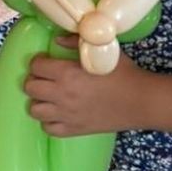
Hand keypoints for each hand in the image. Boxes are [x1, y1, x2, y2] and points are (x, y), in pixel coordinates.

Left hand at [23, 37, 145, 137]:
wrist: (141, 101)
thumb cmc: (125, 73)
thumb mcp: (104, 52)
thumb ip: (77, 43)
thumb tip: (57, 40)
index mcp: (67, 73)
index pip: (36, 66)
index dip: (39, 61)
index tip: (46, 61)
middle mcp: (61, 95)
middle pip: (30, 87)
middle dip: (35, 80)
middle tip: (47, 77)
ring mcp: (66, 115)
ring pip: (34, 110)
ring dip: (39, 101)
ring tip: (50, 96)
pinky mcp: (74, 130)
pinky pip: (48, 128)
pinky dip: (49, 121)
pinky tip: (59, 113)